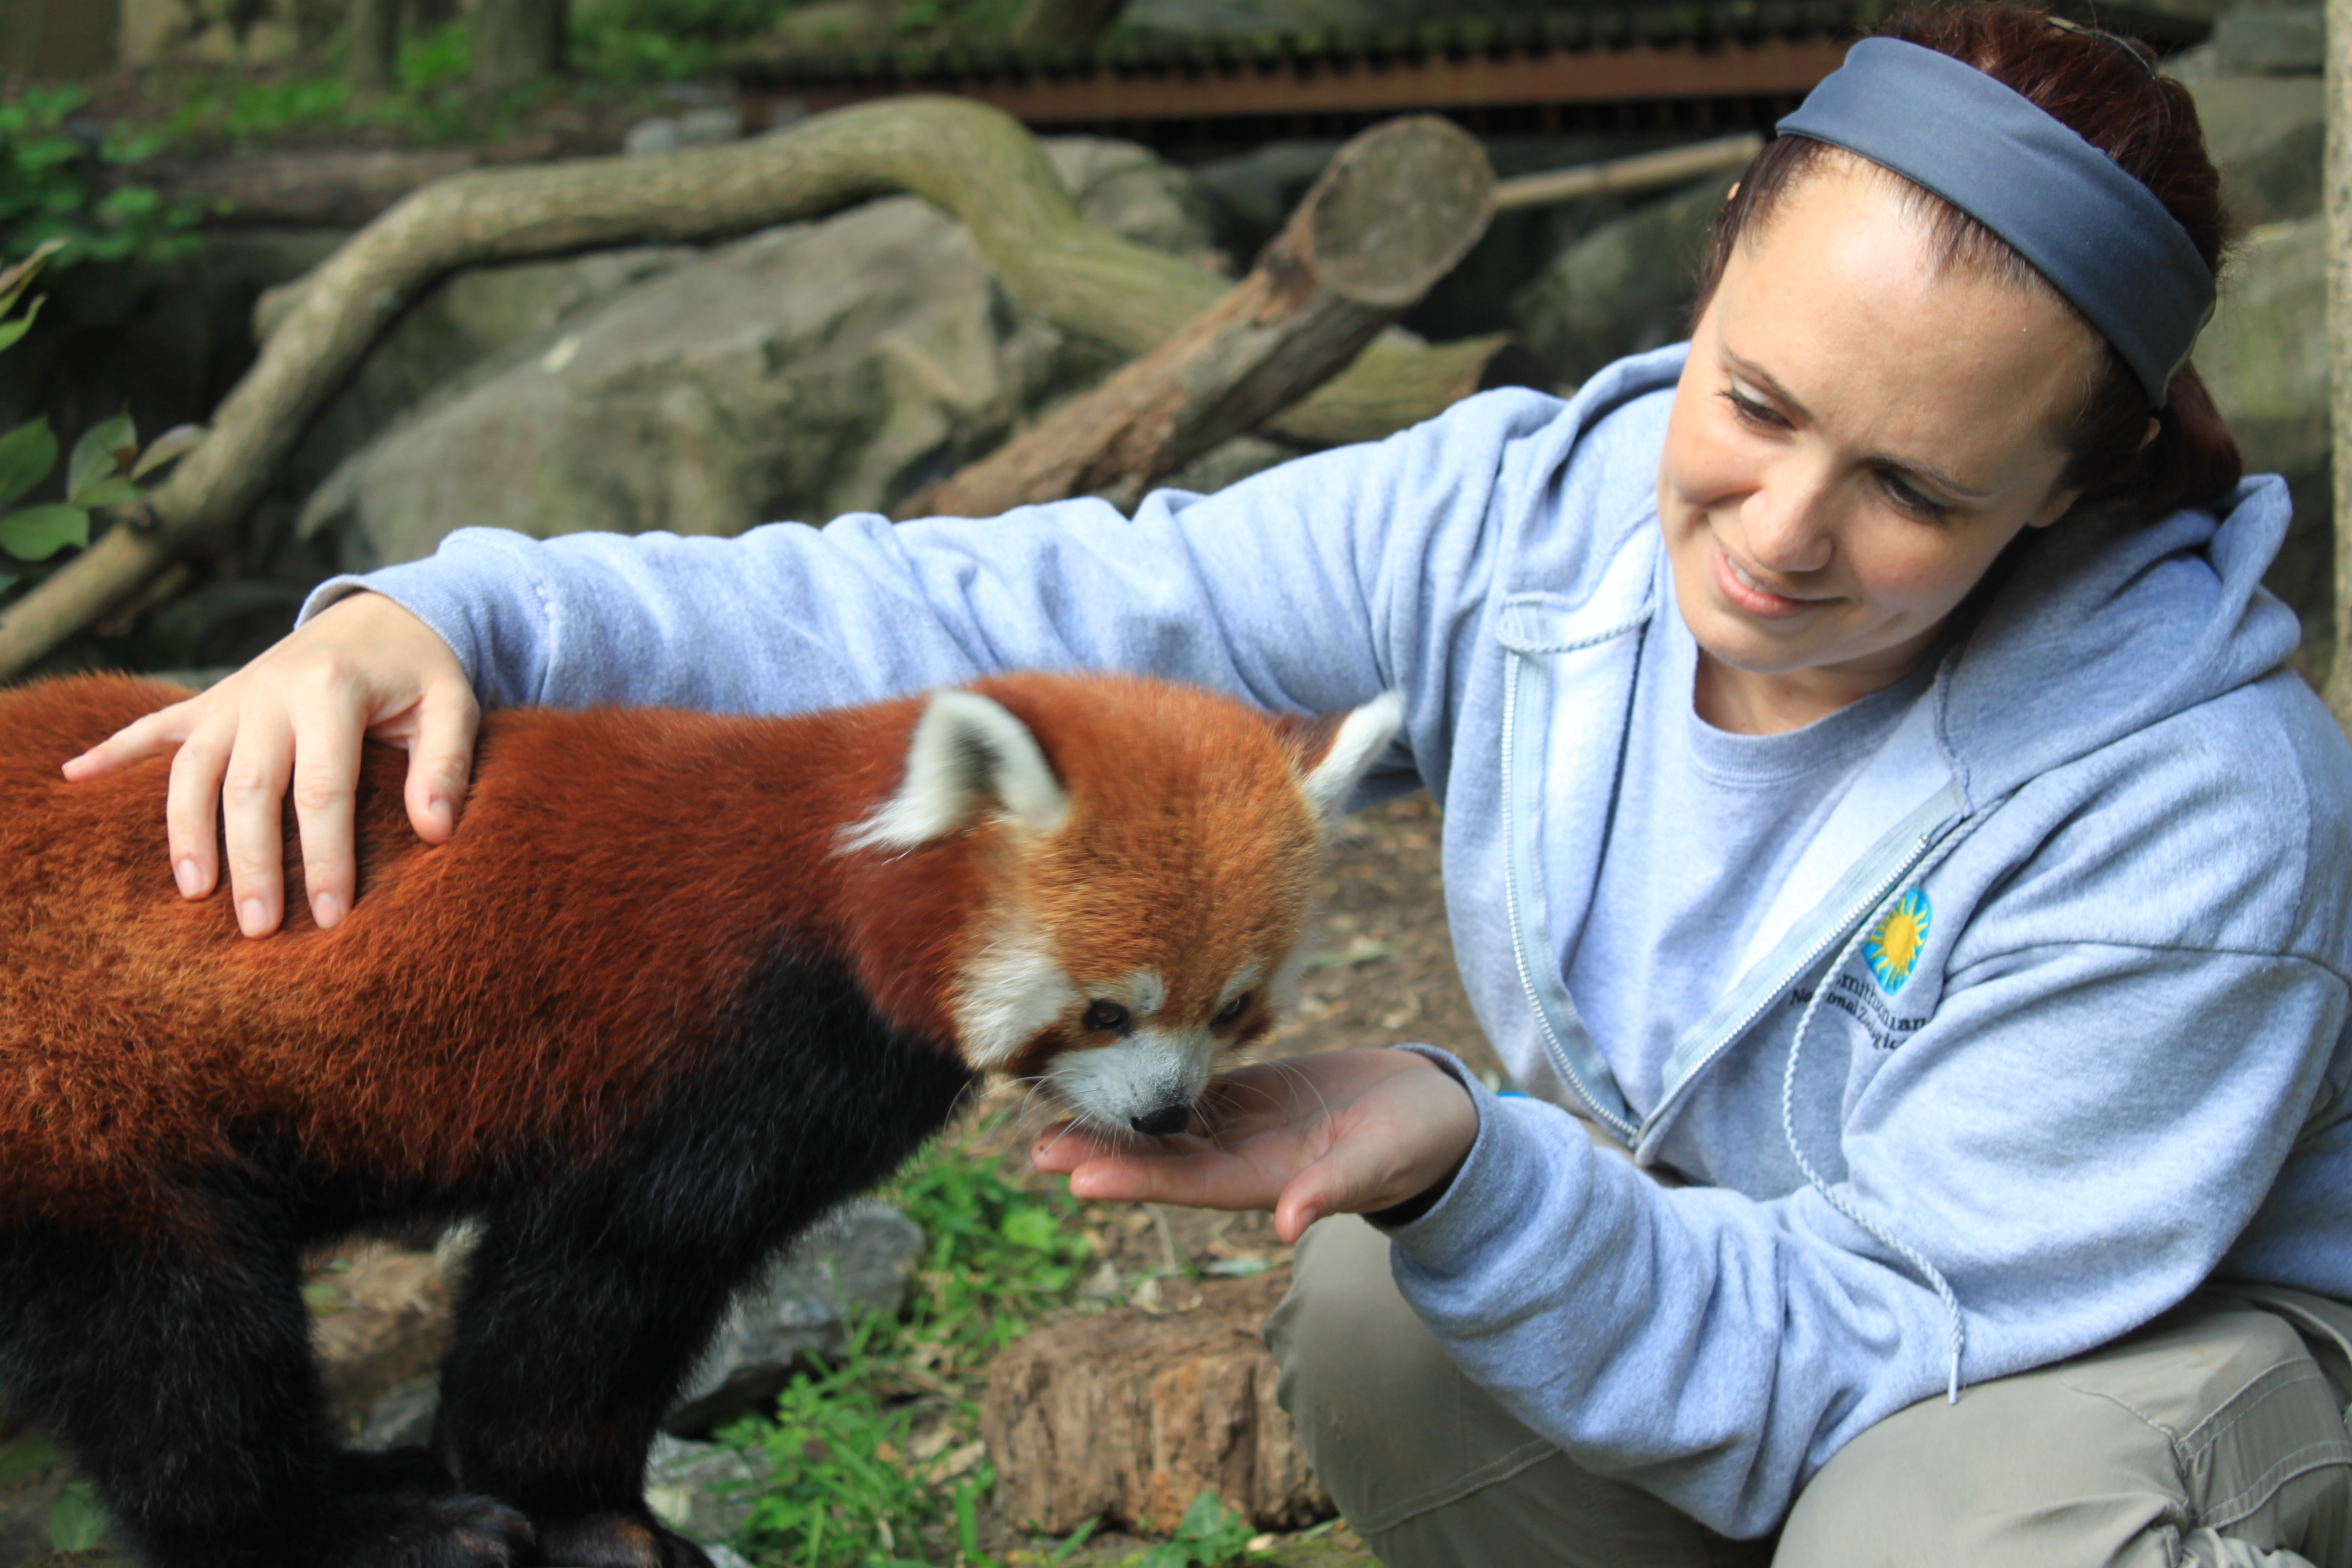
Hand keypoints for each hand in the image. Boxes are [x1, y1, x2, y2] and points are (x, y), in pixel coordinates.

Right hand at [60, 591, 477, 937]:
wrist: (379, 614)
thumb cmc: (419, 672)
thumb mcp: (454, 704)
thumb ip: (446, 764)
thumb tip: (436, 831)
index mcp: (331, 692)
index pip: (323, 788)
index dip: (324, 855)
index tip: (329, 914)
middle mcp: (269, 693)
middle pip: (249, 789)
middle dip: (251, 862)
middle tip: (258, 928)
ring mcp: (232, 697)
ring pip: (193, 770)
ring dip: (187, 832)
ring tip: (194, 892)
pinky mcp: (211, 701)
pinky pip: (153, 727)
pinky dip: (111, 750)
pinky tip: (73, 777)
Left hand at [1029, 1048, 1477, 1243]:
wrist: (1435, 1114)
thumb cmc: (1417, 1144)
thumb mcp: (1382, 1164)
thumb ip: (1335, 1190)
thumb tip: (1290, 1225)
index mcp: (1269, 1180)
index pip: (1190, 1184)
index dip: (1136, 1180)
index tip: (1079, 1180)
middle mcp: (1243, 1158)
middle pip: (1162, 1158)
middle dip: (1103, 1153)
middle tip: (1039, 1149)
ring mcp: (1242, 1126)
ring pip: (1165, 1125)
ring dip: (1113, 1123)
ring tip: (1051, 1117)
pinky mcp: (1248, 1092)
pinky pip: (1189, 1090)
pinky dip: (1147, 1086)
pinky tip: (1106, 1074)